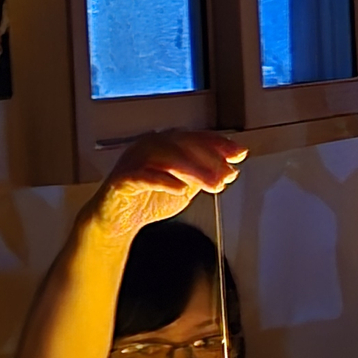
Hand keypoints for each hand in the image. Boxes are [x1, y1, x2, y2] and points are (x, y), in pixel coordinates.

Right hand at [90, 131, 246, 242]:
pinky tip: (181, 189)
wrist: (118, 220)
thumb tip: (230, 168)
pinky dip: (164, 181)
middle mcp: (149, 146)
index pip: (195, 137)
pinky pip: (143, 176)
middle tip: (227, 174)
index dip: (219, 144)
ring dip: (193, 170)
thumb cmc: (149, 198)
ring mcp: (134, 161)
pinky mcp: (122, 179)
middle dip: (210, 158)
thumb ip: (204, 175)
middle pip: (183, 144)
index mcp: (165, 143)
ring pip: (166, 156)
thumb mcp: (185, 185)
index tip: (239, 153)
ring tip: (212, 184)